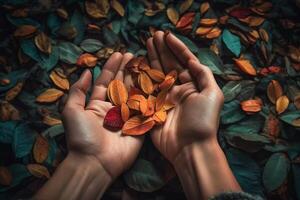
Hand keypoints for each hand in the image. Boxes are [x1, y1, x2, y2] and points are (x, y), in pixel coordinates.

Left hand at [62, 52, 142, 178]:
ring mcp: (127, 117)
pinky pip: (145, 109)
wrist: (95, 162)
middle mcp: (113, 109)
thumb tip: (86, 71)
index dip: (112, 67)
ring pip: (134, 94)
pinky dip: (149, 96)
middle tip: (134, 55)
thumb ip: (78, 90)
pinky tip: (154, 83)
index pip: (106, 81)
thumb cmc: (82, 136)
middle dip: (127, 69)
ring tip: (144, 63)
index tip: (119, 53)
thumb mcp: (71, 110)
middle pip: (122, 85)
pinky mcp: (139, 126)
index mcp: (97, 104)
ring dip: (139, 78)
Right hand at [146, 31, 223, 162]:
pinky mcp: (153, 107)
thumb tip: (191, 60)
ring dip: (152, 58)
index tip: (167, 35)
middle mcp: (178, 89)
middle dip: (162, 50)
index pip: (184, 61)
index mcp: (193, 85)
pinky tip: (138, 64)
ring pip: (157, 74)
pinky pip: (146, 89)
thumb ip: (203, 74)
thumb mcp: (212, 94)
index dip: (176, 48)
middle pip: (169, 65)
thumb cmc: (203, 121)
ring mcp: (164, 97)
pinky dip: (142, 76)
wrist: (189, 147)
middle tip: (154, 35)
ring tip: (147, 43)